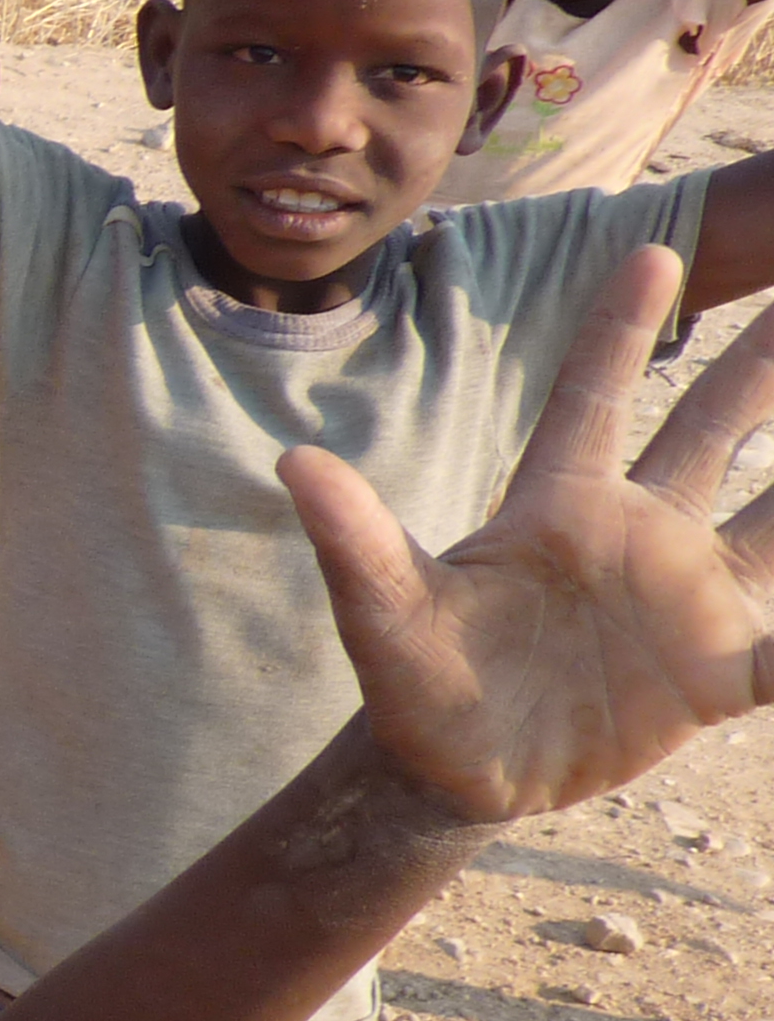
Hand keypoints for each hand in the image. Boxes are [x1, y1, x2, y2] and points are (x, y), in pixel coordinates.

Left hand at [284, 244, 773, 825]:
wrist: (452, 773)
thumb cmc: (411, 683)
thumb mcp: (382, 611)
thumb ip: (353, 538)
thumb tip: (293, 462)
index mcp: (556, 506)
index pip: (594, 395)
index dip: (620, 325)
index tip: (653, 246)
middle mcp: (634, 534)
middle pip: (713, 425)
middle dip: (766, 360)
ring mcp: (683, 597)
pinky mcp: (714, 672)